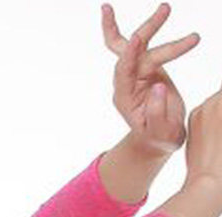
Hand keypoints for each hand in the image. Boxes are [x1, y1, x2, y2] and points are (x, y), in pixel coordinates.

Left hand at [102, 2, 199, 157]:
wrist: (158, 137)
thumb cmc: (160, 137)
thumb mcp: (162, 133)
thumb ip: (158, 113)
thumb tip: (158, 87)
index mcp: (124, 99)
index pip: (124, 75)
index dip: (129, 58)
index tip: (135, 41)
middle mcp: (125, 83)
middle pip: (132, 55)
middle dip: (147, 34)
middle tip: (165, 10)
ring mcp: (134, 73)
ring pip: (138, 45)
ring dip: (151, 25)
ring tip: (166, 7)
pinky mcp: (145, 66)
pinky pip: (137, 45)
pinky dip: (137, 30)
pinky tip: (118, 13)